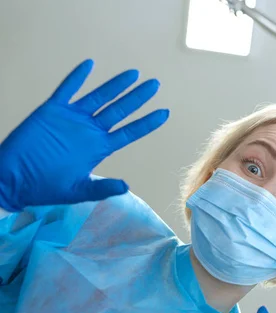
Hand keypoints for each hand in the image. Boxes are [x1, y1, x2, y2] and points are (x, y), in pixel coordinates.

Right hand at [0, 59, 169, 210]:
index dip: (147, 123)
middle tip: (155, 85)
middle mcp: (90, 130)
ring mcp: (73, 119)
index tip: (165, 113)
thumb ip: (102, 188)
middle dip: (138, 98)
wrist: (15, 179)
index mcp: (100, 147)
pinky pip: (66, 90)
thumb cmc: (47, 187)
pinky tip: (90, 65)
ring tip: (134, 73)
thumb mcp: (78, 190)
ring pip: (99, 97)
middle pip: (120, 110)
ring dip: (116, 85)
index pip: (129, 132)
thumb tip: (127, 187)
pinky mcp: (52, 111)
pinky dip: (77, 77)